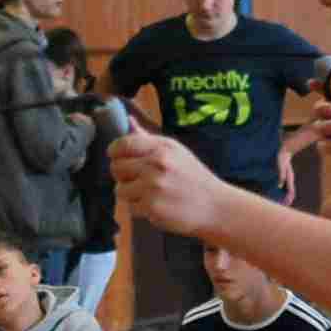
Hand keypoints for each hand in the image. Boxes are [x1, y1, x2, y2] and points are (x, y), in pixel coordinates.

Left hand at [109, 125, 232, 237]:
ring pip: (120, 190)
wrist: (215, 206)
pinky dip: (140, 209)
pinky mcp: (152, 207)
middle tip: (138, 180)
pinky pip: (130, 207)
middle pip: (116, 168)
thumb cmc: (194, 178)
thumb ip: (148, 138)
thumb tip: (128, 120)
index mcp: (162, 147)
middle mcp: (156, 164)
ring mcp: (153, 187)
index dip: (115, 152)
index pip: (122, 144)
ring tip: (150, 194)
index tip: (118, 157)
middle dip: (123, 175)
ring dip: (131, 194)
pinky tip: (157, 205)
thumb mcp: (176, 151)